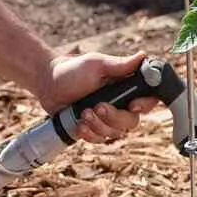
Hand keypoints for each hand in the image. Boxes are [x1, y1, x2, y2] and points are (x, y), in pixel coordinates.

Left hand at [38, 49, 162, 144]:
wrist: (48, 83)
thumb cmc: (73, 69)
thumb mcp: (96, 64)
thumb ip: (120, 65)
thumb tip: (143, 56)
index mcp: (125, 87)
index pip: (148, 99)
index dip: (145, 105)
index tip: (132, 105)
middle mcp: (120, 104)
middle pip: (131, 121)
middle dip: (114, 117)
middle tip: (98, 106)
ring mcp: (107, 118)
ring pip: (115, 132)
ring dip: (99, 125)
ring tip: (83, 113)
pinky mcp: (94, 128)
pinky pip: (99, 140)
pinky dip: (90, 135)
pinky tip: (80, 126)